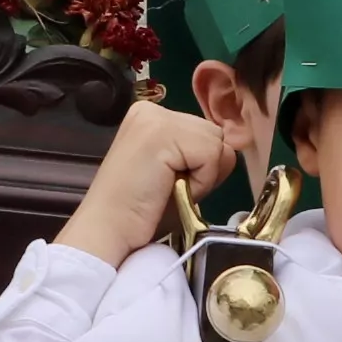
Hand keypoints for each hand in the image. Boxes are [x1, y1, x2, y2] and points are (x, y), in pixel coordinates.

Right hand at [53, 102, 239, 270]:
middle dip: (203, 168)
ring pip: (216, 143)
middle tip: (168, 188)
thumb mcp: (178, 174)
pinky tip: (168, 189)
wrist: (109, 231)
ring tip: (167, 188)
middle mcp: (151, 109)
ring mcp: (155, 118)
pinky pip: (210, 155)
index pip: (204, 133)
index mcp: (151, 116)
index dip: (198, 166)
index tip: (167, 183)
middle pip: (214, 134)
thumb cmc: (141, 212)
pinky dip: (200, 181)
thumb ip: (202, 155)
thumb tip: (231, 149)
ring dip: (202, 175)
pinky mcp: (161, 133)